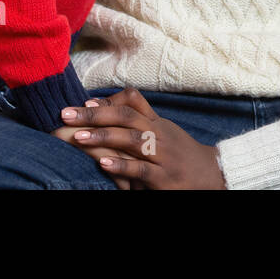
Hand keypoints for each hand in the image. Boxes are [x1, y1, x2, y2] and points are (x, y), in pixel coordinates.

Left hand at [59, 89, 227, 189]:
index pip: (132, 103)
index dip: (108, 101)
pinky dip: (121, 166)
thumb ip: (138, 118)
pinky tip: (102, 163)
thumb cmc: (179, 152)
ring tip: (78, 136)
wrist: (212, 175)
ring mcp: (162, 155)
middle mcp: (159, 134)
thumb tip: (101, 105)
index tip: (83, 102)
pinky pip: (140, 170)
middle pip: (126, 117)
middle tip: (66, 114)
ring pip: (132, 140)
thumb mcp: (162, 130)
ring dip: (104, 137)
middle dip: (94, 115)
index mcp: (156, 122)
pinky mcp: (164, 178)